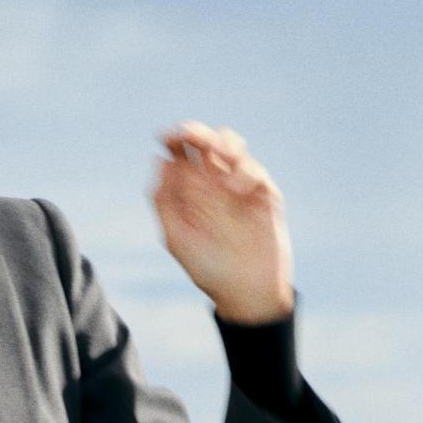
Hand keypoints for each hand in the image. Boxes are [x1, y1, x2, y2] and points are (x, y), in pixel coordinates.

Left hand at [150, 121, 294, 323]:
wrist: (246, 289)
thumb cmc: (207, 268)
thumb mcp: (177, 238)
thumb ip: (165, 201)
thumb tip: (159, 159)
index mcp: (189, 192)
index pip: (180, 156)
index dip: (174, 141)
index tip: (166, 137)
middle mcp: (213, 183)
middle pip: (205, 143)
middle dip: (198, 134)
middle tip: (192, 135)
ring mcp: (239, 185)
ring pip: (232, 146)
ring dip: (224, 144)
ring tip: (218, 153)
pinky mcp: (263, 191)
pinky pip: (253, 169)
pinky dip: (243, 172)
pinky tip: (236, 188)